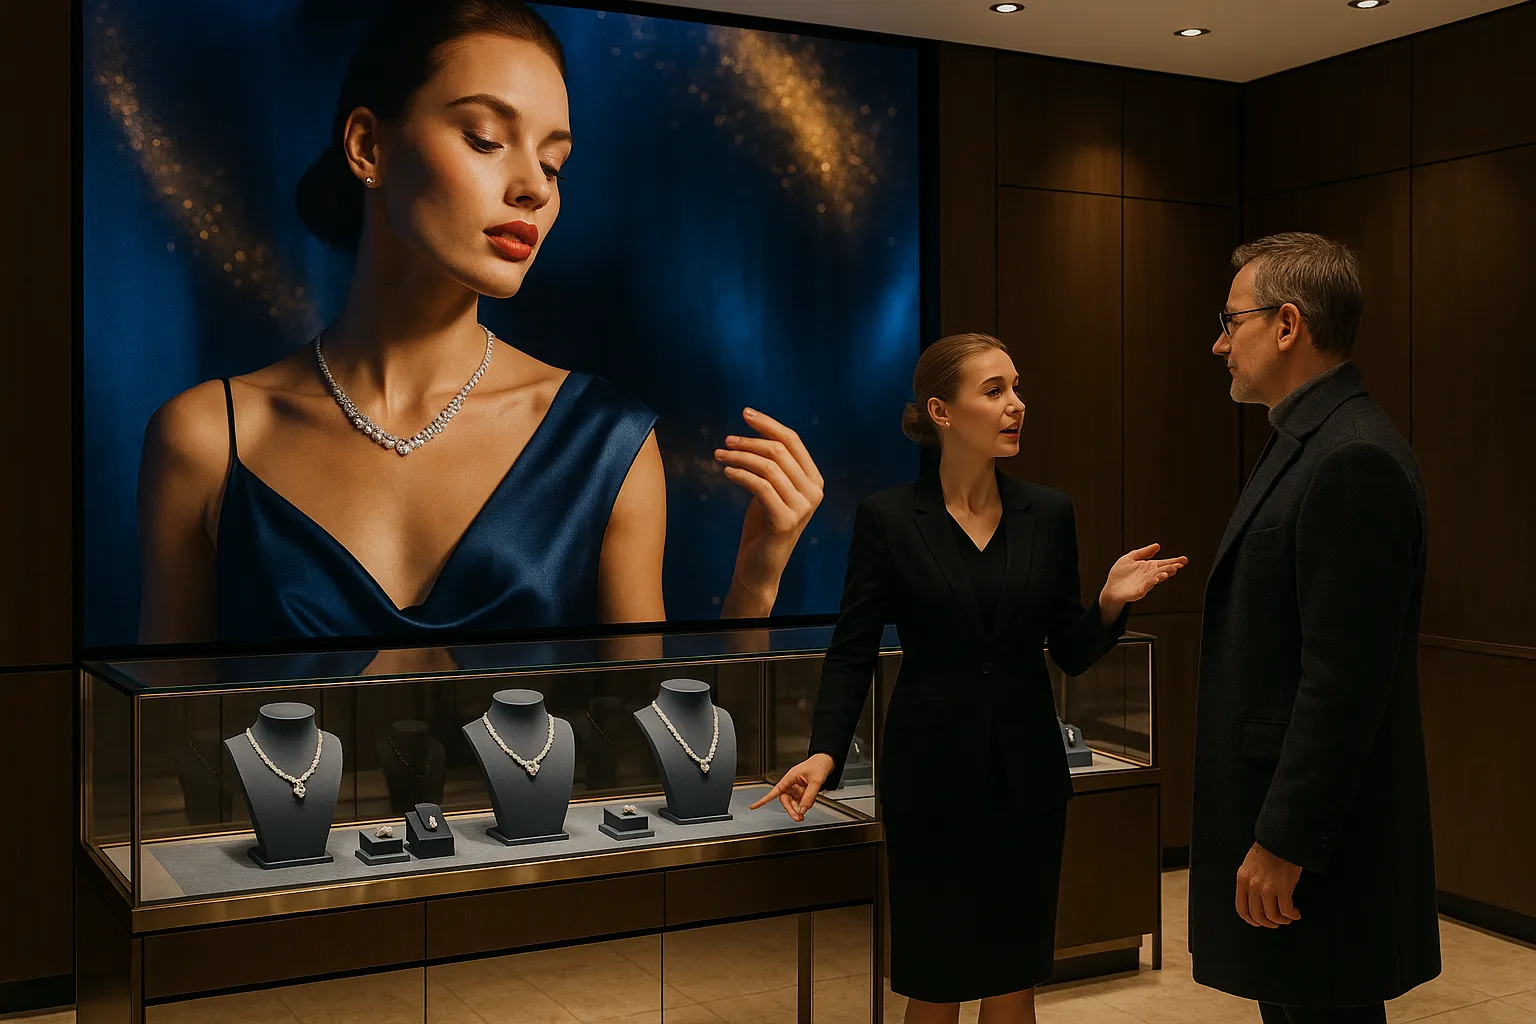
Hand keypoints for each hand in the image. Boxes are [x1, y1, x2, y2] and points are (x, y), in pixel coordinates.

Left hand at [716, 408, 824, 616]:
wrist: (759, 568)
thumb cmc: (761, 527)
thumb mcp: (768, 490)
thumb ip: (771, 466)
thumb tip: (755, 434)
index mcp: (813, 480)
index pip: (793, 441)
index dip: (768, 424)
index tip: (745, 413)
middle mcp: (814, 492)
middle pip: (780, 450)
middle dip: (749, 441)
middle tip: (725, 441)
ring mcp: (803, 507)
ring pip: (769, 466)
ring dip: (740, 457)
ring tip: (719, 456)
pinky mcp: (786, 521)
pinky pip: (761, 486)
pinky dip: (741, 474)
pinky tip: (726, 472)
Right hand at [750, 753, 834, 821]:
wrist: (827, 760)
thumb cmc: (819, 765)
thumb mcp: (816, 781)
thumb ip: (809, 796)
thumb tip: (803, 809)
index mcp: (790, 777)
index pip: (775, 790)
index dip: (764, 799)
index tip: (754, 806)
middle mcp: (791, 783)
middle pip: (785, 800)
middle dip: (790, 810)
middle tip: (798, 818)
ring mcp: (797, 787)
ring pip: (792, 802)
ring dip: (797, 809)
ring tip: (803, 815)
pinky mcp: (802, 790)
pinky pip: (800, 800)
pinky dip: (803, 805)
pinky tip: (807, 805)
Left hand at [1100, 543, 1187, 614]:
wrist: (1111, 587)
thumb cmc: (1121, 573)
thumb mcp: (1131, 558)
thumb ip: (1144, 552)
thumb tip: (1157, 545)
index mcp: (1149, 567)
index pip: (1164, 563)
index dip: (1174, 561)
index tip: (1184, 560)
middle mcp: (1150, 575)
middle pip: (1163, 570)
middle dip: (1171, 568)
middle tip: (1178, 565)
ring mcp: (1145, 584)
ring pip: (1156, 578)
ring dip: (1163, 575)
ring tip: (1169, 571)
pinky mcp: (1138, 591)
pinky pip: (1146, 587)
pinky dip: (1151, 583)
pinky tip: (1156, 579)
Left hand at [1235, 842, 1303, 927]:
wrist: (1281, 840)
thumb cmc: (1268, 851)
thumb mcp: (1250, 866)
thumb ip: (1250, 882)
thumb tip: (1256, 901)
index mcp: (1242, 880)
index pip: (1241, 908)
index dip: (1251, 920)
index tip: (1259, 923)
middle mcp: (1251, 886)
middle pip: (1257, 915)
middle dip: (1268, 923)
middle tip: (1276, 923)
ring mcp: (1266, 888)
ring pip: (1272, 916)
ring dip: (1282, 920)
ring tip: (1288, 917)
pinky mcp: (1282, 888)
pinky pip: (1286, 910)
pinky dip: (1292, 915)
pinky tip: (1295, 913)